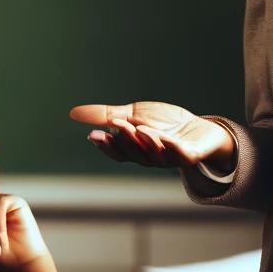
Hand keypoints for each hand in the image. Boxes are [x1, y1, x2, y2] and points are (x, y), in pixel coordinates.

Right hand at [69, 101, 234, 170]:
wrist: (199, 129)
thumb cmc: (164, 123)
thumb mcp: (134, 114)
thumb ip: (107, 114)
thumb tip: (73, 113)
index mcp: (135, 149)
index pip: (117, 152)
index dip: (106, 146)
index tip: (93, 135)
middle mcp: (150, 157)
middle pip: (134, 153)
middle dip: (125, 139)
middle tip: (117, 124)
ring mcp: (170, 158)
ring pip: (155, 154)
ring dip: (146, 142)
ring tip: (139, 128)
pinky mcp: (189, 155)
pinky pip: (180, 154)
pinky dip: (172, 147)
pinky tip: (165, 137)